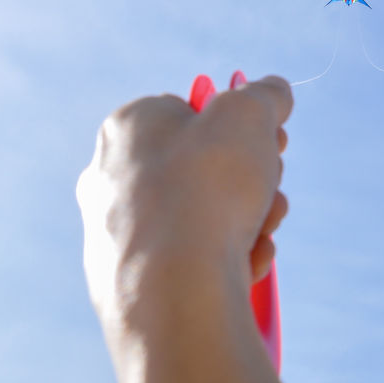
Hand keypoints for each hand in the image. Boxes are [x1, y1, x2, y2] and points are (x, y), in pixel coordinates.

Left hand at [76, 76, 292, 382]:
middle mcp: (110, 178)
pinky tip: (244, 261)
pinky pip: (192, 257)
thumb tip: (273, 91)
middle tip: (273, 182)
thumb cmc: (208, 189)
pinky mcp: (130, 281)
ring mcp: (116, 233)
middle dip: (251, 175)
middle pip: (202, 164)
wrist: (177, 291)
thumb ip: (266, 94)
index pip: (192, 109)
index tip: (272, 138)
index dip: (241, 123)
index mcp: (128, 128)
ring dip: (249, 216)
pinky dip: (227, 255)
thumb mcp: (251, 113)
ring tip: (264, 228)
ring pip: (203, 213)